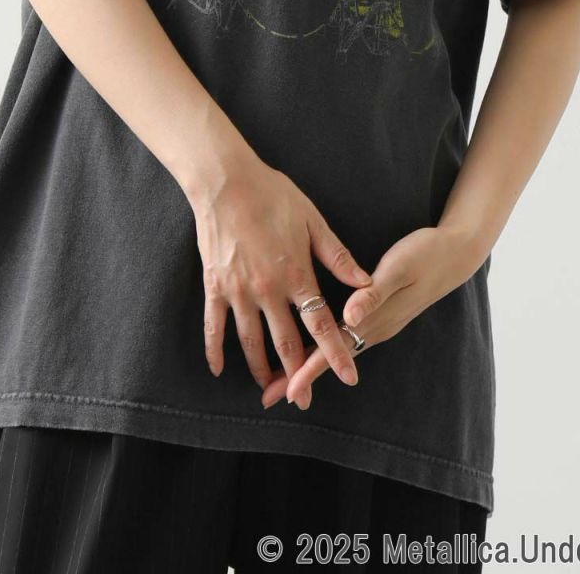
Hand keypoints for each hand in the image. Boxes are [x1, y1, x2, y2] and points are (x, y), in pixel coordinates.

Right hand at [188, 155, 373, 403]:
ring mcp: (239, 290)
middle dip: (298, 374)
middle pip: (285, 342)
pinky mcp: (215, 285)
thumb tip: (365, 282)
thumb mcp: (312, 221)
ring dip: (261, 368)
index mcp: (296, 274)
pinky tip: (220, 369)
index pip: (321, 323)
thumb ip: (337, 256)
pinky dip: (215, 350)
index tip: (349, 376)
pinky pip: (214, 325)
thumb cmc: (272, 195)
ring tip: (269, 387)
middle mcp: (268, 290)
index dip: (336, 351)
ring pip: (251, 341)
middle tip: (305, 399)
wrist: (226, 181)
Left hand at [258, 224, 484, 409]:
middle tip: (267, 397)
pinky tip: (310, 346)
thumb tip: (349, 315)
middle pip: (329, 358)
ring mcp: (377, 323)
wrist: (455, 254)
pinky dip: (322, 347)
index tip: (286, 391)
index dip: (308, 370)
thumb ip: (373, 292)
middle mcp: (374, 327)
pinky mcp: (377, 313)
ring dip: (307, 364)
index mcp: (374, 318)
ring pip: (335, 351)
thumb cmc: (425, 255)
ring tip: (280, 379)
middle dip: (299, 377)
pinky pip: (344, 337)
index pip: (334, 350)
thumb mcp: (399, 268)